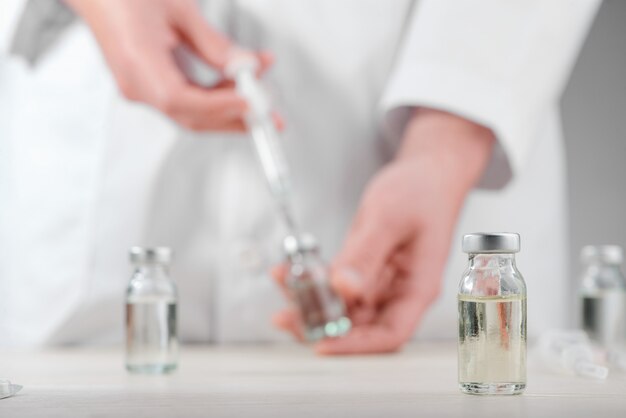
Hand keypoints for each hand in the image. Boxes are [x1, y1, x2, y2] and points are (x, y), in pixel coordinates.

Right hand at [66, 0, 271, 130]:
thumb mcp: (178, 9)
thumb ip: (213, 44)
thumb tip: (245, 67)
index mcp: (136, 64)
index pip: (182, 100)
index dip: (221, 105)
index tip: (252, 103)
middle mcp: (137, 86)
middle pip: (193, 117)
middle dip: (235, 118)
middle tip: (270, 116)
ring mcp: (142, 90)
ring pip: (194, 113)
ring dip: (231, 108)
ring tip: (262, 93)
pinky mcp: (150, 88)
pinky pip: (188, 101)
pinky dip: (216, 97)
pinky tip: (239, 85)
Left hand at [272, 108, 494, 352]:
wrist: (427, 172)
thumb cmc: (423, 192)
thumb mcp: (390, 218)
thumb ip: (366, 254)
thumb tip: (343, 289)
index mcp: (417, 287)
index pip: (390, 334)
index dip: (357, 346)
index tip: (323, 344)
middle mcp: (399, 291)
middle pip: (361, 326)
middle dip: (321, 325)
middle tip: (286, 316)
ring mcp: (380, 281)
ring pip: (343, 307)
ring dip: (311, 302)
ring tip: (283, 285)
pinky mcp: (364, 268)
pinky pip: (336, 284)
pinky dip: (313, 280)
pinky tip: (290, 271)